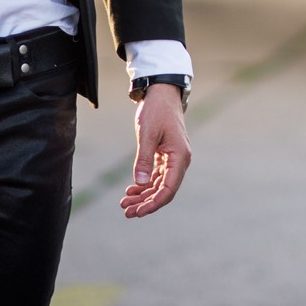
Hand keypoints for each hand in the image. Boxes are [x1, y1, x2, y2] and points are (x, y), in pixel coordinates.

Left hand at [119, 84, 190, 217]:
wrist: (162, 93)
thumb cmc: (156, 110)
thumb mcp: (147, 134)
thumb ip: (144, 159)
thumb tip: (140, 183)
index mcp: (180, 157)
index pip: (169, 189)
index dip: (154, 204)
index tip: (137, 212)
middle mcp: (180, 161)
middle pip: (164, 190)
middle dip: (146, 203)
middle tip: (126, 212)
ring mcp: (173, 159)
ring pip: (159, 185)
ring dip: (144, 196)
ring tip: (125, 203)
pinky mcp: (165, 155)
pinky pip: (157, 176)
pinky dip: (145, 184)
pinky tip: (131, 190)